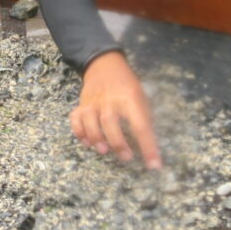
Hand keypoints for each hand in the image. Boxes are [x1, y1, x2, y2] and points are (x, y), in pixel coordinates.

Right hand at [70, 51, 161, 167]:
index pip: (140, 125)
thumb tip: (149, 146)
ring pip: (90, 121)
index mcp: (130, 98)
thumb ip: (144, 118)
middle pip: (110, 123)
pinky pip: (76, 119)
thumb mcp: (142, 96)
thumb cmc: (127, 84)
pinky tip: (86, 141)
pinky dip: (79, 132)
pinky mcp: (81, 104)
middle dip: (118, 143)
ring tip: (104, 150)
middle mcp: (109, 100)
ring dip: (96, 138)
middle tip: (126, 157)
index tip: (154, 165)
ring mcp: (93, 102)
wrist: (104, 64)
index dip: (148, 147)